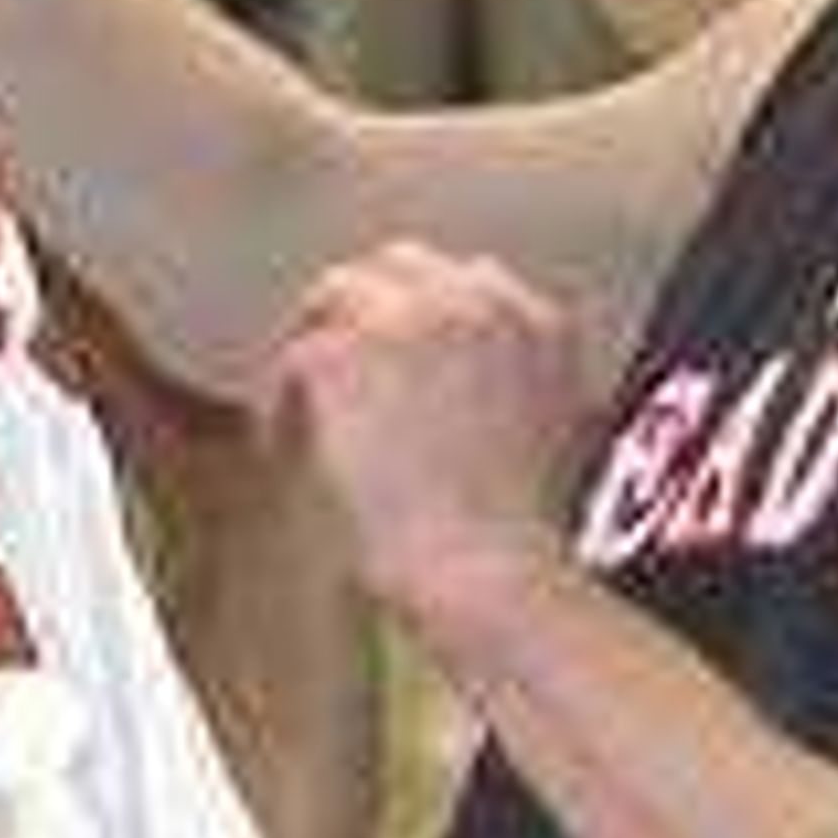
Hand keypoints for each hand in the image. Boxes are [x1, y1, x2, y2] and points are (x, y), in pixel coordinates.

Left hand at [263, 241, 586, 660]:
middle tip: (335, 372)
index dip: (420, 322)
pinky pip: (292, 359)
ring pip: (334, 300)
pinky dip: (281, 404)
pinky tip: (286, 448)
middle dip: (362, 315)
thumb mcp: (556, 439)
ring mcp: (408, 317)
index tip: (394, 358)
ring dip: (318, 349)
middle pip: (396, 269)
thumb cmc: (517, 541)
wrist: (486, 569)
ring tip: (299, 407)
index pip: (466, 282)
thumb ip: (513, 382)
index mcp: (539, 320)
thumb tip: (453, 384)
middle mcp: (477, 299)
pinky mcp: (343, 350)